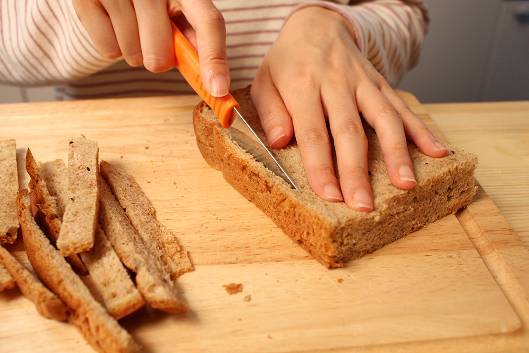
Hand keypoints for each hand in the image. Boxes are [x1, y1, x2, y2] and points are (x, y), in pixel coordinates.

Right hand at [73, 0, 229, 96]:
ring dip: (136, 51)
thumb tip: (212, 79)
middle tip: (153, 38)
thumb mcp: (177, 4)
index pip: (208, 22)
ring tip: (132, 23)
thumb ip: (193, 35)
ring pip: (134, 56)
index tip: (219, 90)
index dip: (215, 59)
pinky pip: (109, 51)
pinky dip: (114, 46)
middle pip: (161, 55)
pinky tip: (114, 23)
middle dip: (160, 58)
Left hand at [251, 7, 447, 211]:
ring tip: (406, 184)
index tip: (330, 196)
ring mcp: (363, 83)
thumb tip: (280, 142)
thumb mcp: (265, 80)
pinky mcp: (381, 83)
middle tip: (364, 204)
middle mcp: (336, 84)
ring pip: (383, 119)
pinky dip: (420, 130)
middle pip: (349, 132)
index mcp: (302, 85)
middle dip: (357, 171)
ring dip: (396, 153)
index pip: (313, 132)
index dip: (321, 167)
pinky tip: (436, 151)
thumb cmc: (288, 61)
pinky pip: (402, 106)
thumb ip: (271, 112)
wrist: (317, 25)